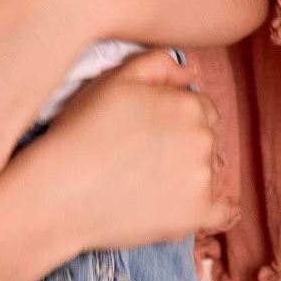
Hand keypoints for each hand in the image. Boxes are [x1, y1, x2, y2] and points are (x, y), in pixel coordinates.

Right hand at [16, 50, 234, 252]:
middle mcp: (203, 140)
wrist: (61, 191)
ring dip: (189, 175)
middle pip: (207, 139)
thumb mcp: (114, 79)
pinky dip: (206, 209)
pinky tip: (181, 206)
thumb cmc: (82, 132)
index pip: (200, 108)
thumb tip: (189, 73)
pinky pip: (220, 213)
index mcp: (188, 105)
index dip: (176, 117)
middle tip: (145, 157)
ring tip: (148, 182)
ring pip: (209, 173)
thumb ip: (157, 64)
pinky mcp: (196, 216)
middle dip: (184, 144)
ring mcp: (203, 180)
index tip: (150, 131)